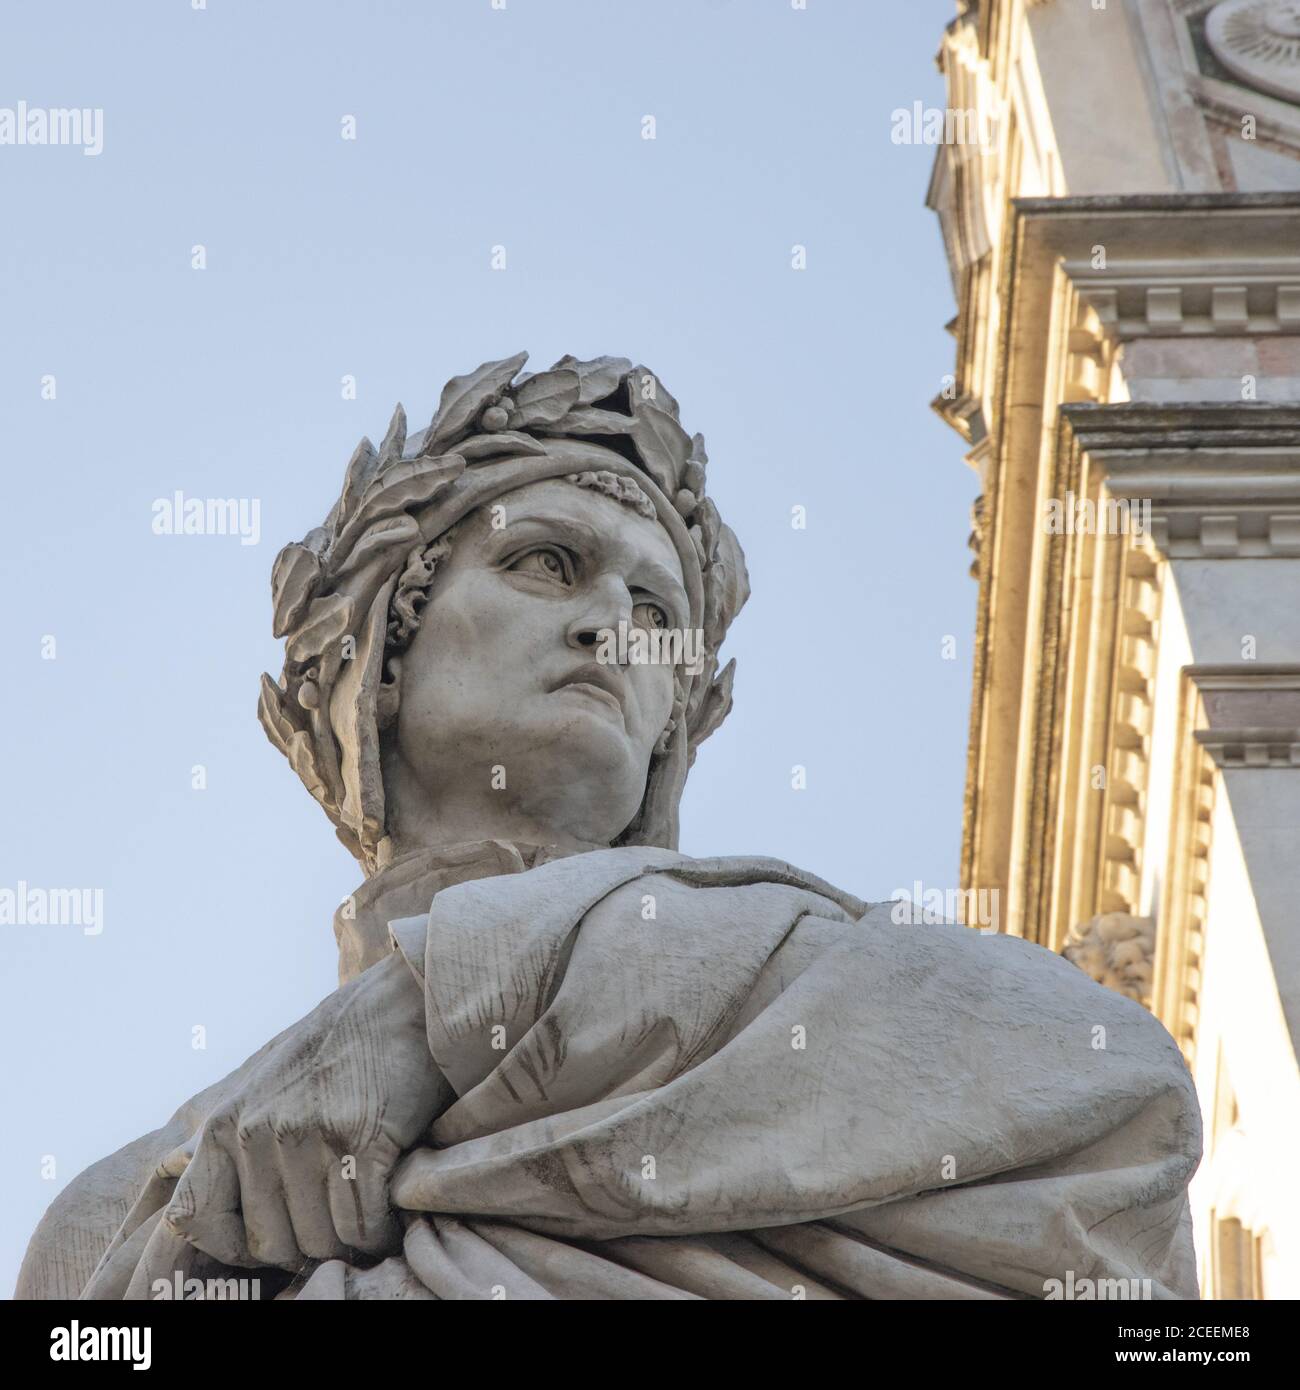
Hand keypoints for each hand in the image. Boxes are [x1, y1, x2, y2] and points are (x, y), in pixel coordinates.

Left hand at [161, 950, 448, 1271]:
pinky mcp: (361, 1138)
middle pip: (271, 1243)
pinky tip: (390, 1204)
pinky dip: (381, 1230)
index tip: (274, 1238)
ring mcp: (307, 1134)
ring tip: (367, 1211)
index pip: (193, 1219)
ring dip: (349, 1240)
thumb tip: (194, 1213)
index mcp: (223, 1124)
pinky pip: (363, 1225)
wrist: (404, 1003)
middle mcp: (256, 1131)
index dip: (234, 1245)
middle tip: (337, 1219)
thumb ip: (232, 1144)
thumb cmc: (337, 1052)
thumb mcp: (264, 1087)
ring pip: (321, 1241)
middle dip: (307, 1244)